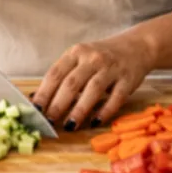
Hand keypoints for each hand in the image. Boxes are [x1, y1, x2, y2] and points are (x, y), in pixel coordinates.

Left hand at [31, 33, 151, 131]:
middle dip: (58, 104)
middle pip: (72, 82)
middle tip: (48, 121)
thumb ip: (62, 77)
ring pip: (93, 89)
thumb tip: (36, 98)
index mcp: (76, 52)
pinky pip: (116, 97)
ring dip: (79, 109)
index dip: (44, 92)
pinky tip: (95, 122)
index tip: (35, 110)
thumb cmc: (101, 57)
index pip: (56, 73)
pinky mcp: (128, 79)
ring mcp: (111, 68)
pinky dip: (105, 110)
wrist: (136, 47)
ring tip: (69, 126)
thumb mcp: (80, 60)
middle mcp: (93, 58)